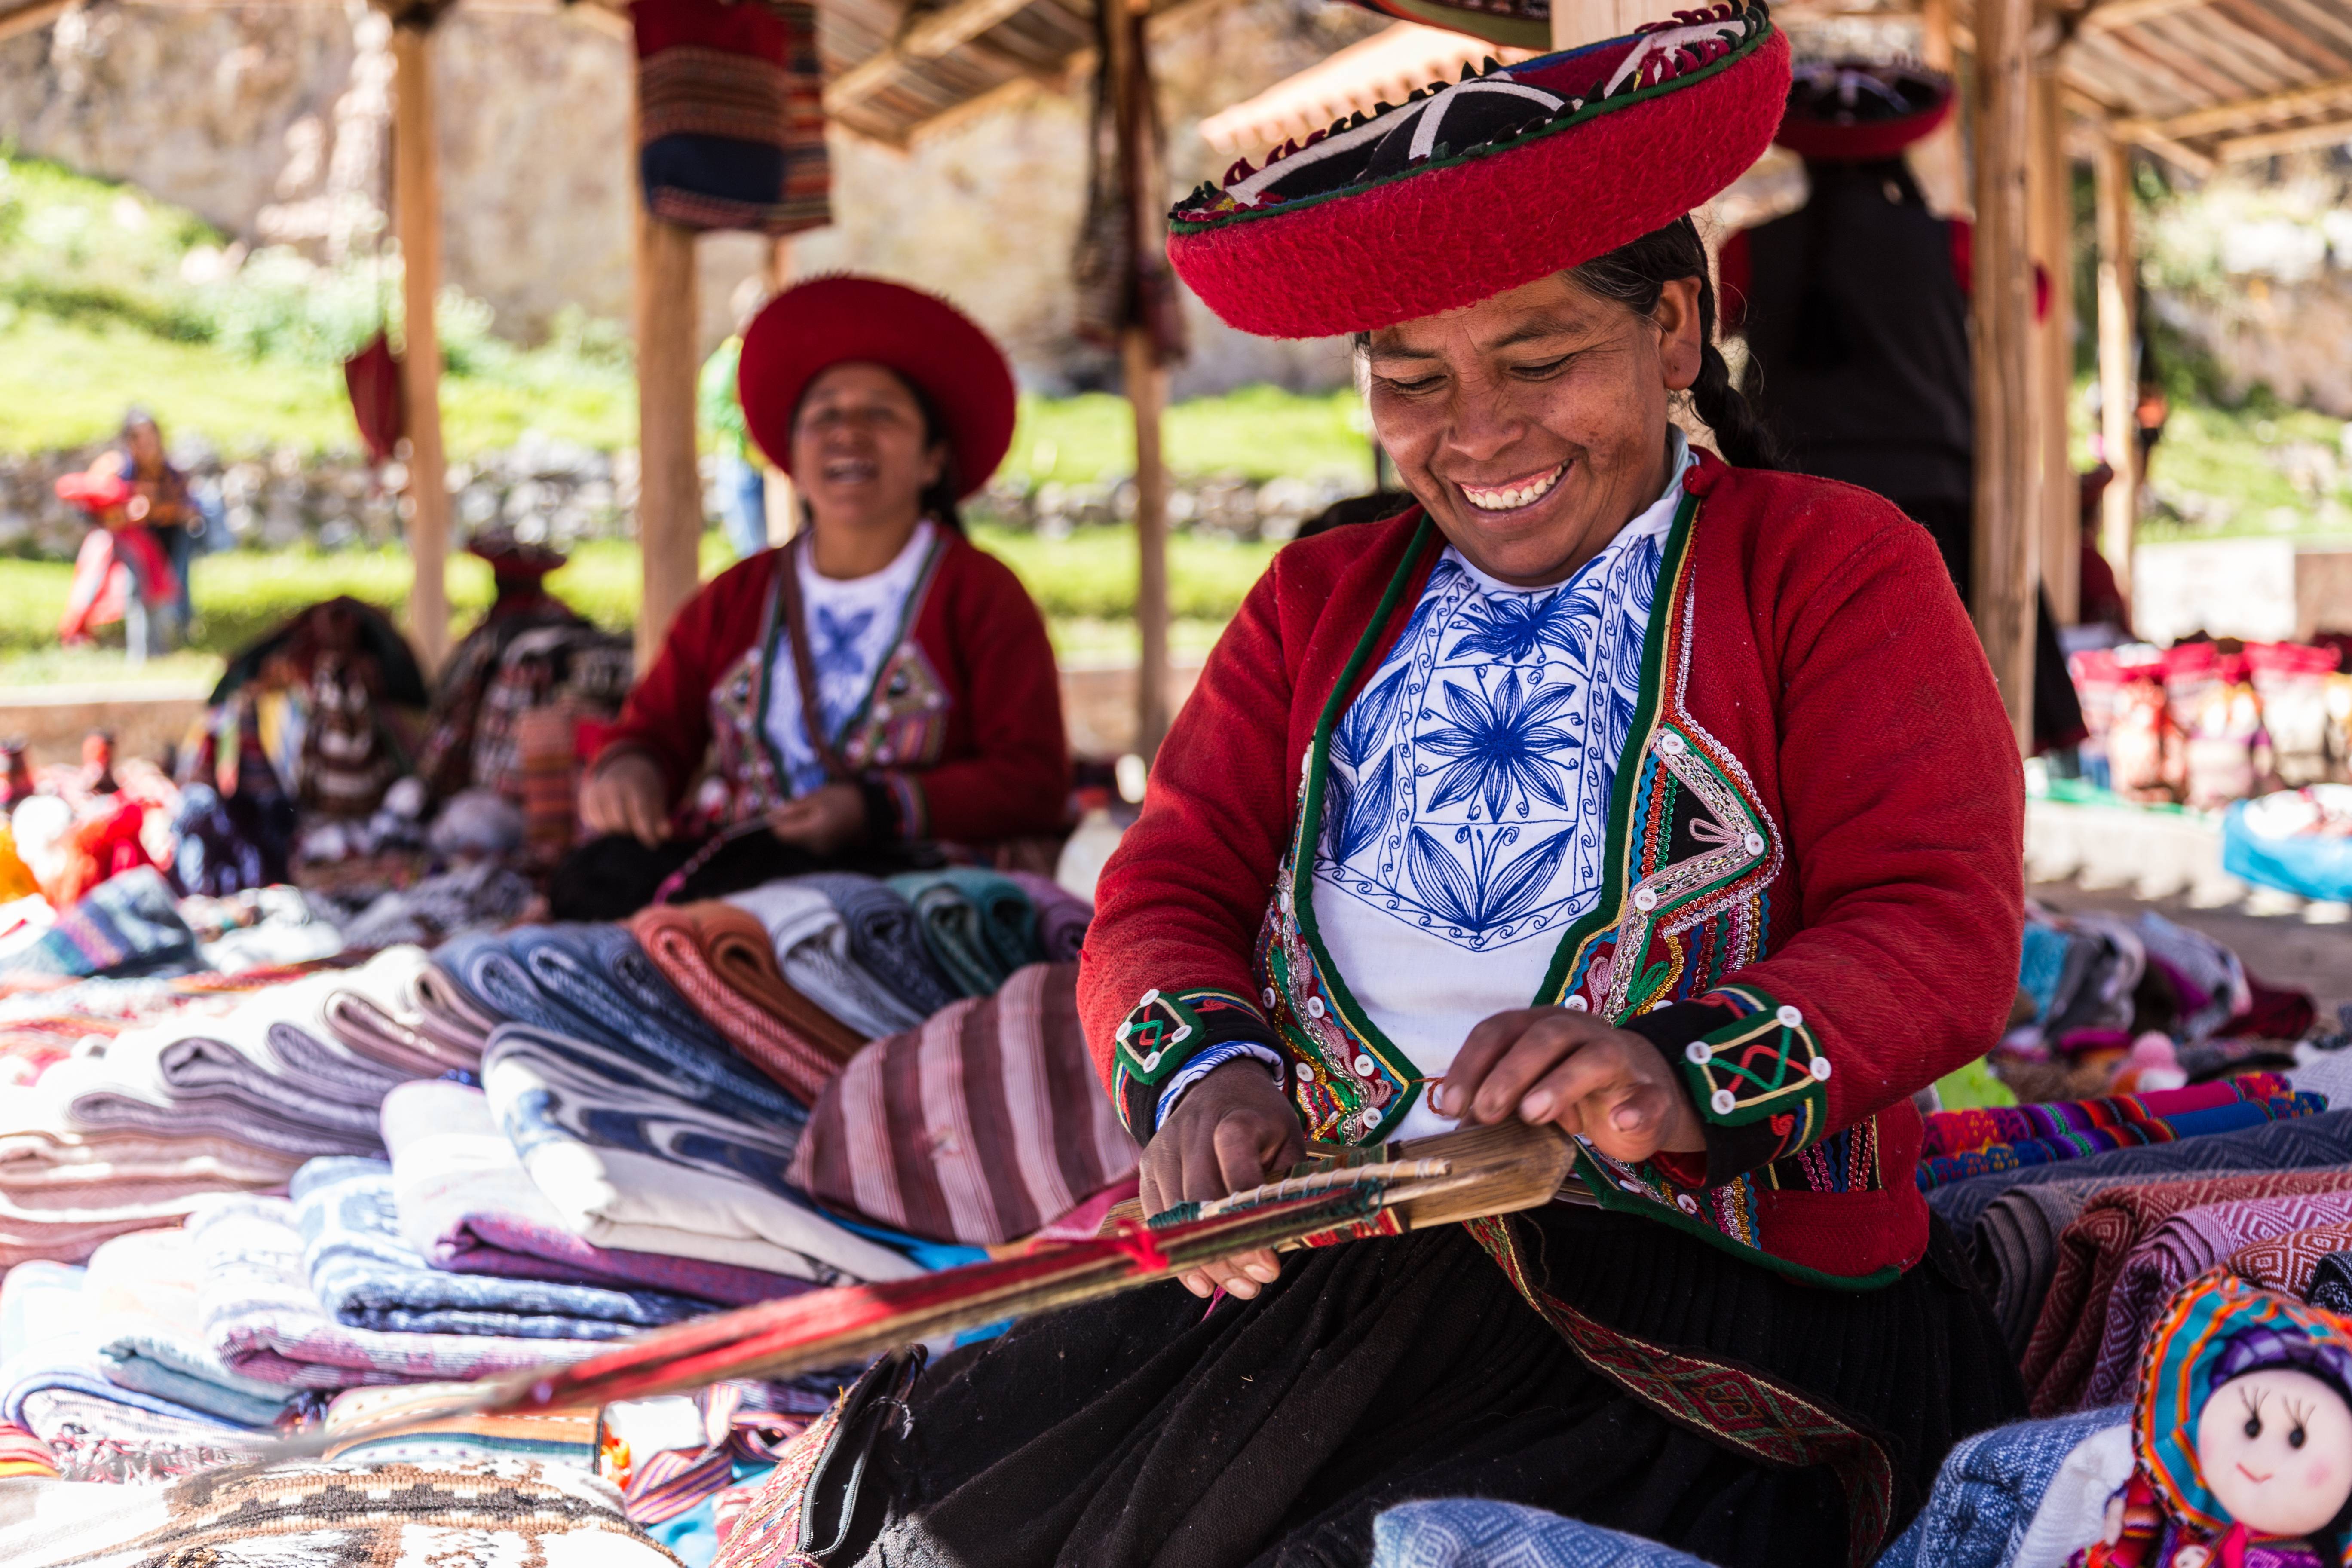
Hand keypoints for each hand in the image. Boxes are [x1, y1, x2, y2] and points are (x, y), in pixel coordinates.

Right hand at [578, 752, 670, 846]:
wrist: (626, 766)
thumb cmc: (644, 790)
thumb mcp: (657, 800)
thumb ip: (661, 819)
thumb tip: (666, 834)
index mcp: (635, 786)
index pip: (640, 813)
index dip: (646, 832)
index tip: (653, 845)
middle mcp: (613, 787)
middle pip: (619, 822)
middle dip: (629, 832)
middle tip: (635, 832)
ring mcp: (597, 791)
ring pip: (602, 824)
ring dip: (613, 832)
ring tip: (624, 827)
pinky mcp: (586, 796)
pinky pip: (589, 821)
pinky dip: (599, 826)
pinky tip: (610, 823)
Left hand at [766, 783, 865, 854]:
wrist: (873, 812)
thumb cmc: (845, 800)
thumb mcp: (818, 797)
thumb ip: (795, 807)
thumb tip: (773, 815)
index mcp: (811, 833)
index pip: (780, 833)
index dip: (777, 820)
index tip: (785, 808)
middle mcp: (814, 847)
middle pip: (789, 837)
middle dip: (791, 822)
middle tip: (806, 805)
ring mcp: (821, 850)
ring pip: (799, 839)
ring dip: (801, 825)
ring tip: (818, 811)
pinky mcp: (827, 850)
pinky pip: (810, 841)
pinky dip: (811, 830)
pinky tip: (824, 820)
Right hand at [1138, 1059, 1303, 1300]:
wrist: (1214, 1084)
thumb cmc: (1260, 1119)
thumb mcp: (1287, 1140)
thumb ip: (1288, 1184)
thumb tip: (1288, 1239)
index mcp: (1234, 1121)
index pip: (1236, 1172)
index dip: (1249, 1221)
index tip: (1270, 1263)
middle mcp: (1191, 1134)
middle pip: (1201, 1203)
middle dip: (1228, 1252)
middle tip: (1256, 1283)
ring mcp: (1163, 1151)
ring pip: (1176, 1219)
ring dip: (1206, 1261)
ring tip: (1240, 1287)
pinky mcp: (1147, 1168)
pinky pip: (1158, 1220)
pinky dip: (1180, 1254)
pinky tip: (1204, 1281)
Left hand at [1436, 1007, 1704, 1165]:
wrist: (1647, 1091)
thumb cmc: (1575, 1091)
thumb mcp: (1531, 1093)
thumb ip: (1500, 1105)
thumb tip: (1460, 1132)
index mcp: (1540, 1027)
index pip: (1499, 1030)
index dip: (1471, 1063)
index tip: (1451, 1105)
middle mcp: (1579, 1032)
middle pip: (1544, 1037)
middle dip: (1510, 1072)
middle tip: (1487, 1112)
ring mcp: (1620, 1059)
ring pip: (1594, 1057)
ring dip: (1561, 1083)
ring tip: (1533, 1114)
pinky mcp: (1653, 1092)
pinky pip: (1649, 1096)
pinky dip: (1636, 1109)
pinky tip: (1621, 1123)